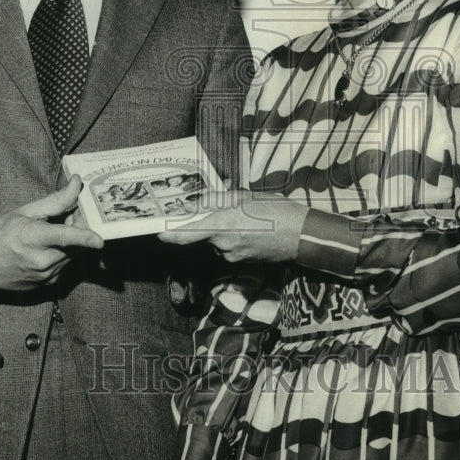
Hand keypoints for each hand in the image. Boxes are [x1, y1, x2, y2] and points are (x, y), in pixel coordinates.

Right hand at [0, 175, 102, 289]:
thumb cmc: (0, 232)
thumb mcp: (26, 211)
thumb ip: (56, 201)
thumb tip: (77, 185)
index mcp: (32, 238)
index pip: (64, 237)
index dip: (83, 238)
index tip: (99, 241)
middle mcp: (41, 261)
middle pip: (74, 243)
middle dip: (77, 227)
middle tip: (67, 215)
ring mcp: (45, 276)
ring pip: (73, 255)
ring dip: (71, 242)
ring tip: (52, 231)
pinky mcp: (47, 285)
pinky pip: (65, 265)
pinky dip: (63, 254)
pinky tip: (48, 248)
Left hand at [158, 188, 307, 262]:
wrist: (301, 235)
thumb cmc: (276, 211)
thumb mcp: (245, 197)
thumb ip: (218, 199)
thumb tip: (199, 201)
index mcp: (222, 225)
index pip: (186, 234)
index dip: (170, 233)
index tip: (158, 231)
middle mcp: (223, 244)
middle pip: (204, 233)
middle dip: (210, 220)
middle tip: (229, 206)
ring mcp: (232, 256)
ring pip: (217, 240)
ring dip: (224, 228)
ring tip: (248, 217)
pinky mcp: (241, 262)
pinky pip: (228, 247)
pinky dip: (234, 237)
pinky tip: (252, 228)